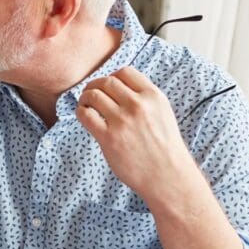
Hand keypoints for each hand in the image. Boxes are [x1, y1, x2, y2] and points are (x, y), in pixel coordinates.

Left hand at [77, 66, 199, 201]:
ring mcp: (123, 121)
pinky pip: (86, 115)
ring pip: (94, 95)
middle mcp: (138, 105)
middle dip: (95, 85)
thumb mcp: (162, 114)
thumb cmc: (164, 147)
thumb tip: (118, 89)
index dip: (112, 77)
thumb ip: (144, 99)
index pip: (125, 72)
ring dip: (85, 97)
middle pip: (107, 82)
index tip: (107, 86)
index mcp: (153, 96)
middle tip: (90, 94)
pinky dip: (80, 112)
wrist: (167, 175)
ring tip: (85, 105)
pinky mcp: (109, 137)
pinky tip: (84, 116)